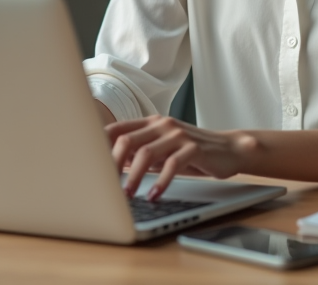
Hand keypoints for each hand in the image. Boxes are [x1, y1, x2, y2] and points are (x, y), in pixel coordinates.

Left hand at [107, 115, 257, 200]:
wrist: (228, 149)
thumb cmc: (191, 152)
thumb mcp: (163, 149)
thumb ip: (140, 153)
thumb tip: (110, 166)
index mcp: (151, 123)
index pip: (116, 129)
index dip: (99, 147)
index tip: (89, 168)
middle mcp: (162, 125)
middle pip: (127, 140)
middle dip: (112, 165)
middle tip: (105, 187)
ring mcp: (178, 135)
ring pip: (147, 153)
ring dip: (134, 177)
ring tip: (128, 195)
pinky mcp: (194, 148)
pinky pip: (172, 164)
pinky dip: (161, 182)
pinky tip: (154, 195)